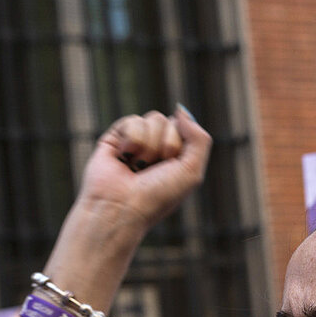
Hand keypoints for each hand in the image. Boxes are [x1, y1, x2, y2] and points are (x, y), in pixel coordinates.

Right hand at [78, 106, 211, 232]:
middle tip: (153, 169)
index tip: (170, 168)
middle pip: (169, 121)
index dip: (179, 145)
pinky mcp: (115, 138)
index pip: (185, 128)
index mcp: (177, 156)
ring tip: (137, 167)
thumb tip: (180, 109)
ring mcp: (136, 141)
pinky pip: (132, 121)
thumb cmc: (158, 195)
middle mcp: (157, 147)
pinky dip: (132, 141)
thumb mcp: (191, 171)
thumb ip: (199, 138)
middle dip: (166, 145)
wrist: (122, 207)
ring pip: (153, 118)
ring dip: (149, 146)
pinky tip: (123, 158)